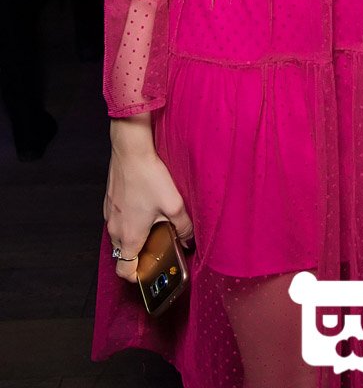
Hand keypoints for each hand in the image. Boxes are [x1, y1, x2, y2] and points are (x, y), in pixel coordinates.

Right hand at [104, 144, 193, 282]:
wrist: (130, 151)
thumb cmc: (149, 177)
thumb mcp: (174, 204)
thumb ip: (184, 226)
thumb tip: (189, 239)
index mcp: (129, 236)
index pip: (124, 271)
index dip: (136, 277)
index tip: (149, 271)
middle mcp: (114, 229)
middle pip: (122, 254)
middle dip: (137, 256)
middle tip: (156, 246)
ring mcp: (109, 214)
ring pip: (118, 236)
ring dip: (132, 236)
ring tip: (152, 224)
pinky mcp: (109, 201)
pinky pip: (116, 219)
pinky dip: (127, 221)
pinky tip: (143, 206)